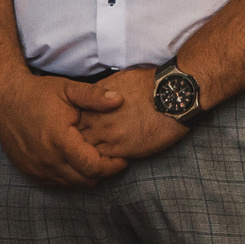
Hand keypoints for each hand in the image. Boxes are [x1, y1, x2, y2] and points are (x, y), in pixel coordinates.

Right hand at [0, 70, 128, 186]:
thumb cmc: (39, 93)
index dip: (112, 166)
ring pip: (70, 184)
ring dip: (86, 176)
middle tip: (113, 160)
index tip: (124, 159)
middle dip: (102, 173)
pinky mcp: (29, 171)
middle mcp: (48, 159)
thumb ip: (94, 96)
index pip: (93, 167)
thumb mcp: (69, 89)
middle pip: (84, 180)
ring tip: (96, 161)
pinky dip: (69, 178)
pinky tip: (76, 163)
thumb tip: (120, 100)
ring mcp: (37, 168)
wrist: (5, 99)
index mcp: (61, 141)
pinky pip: (55, 183)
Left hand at [74, 65, 191, 161]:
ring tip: (90, 158)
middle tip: (81, 147)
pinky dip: (101, 163)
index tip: (79, 129)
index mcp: (94, 102)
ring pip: (86, 151)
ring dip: (87, 154)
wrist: (172, 96)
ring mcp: (108, 135)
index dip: (74, 125)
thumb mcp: (119, 80)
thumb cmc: (149, 84)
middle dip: (76, 141)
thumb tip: (95, 99)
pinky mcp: (122, 149)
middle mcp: (96, 119)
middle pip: (75, 137)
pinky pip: (103, 161)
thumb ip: (101, 93)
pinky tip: (105, 162)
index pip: (72, 119)